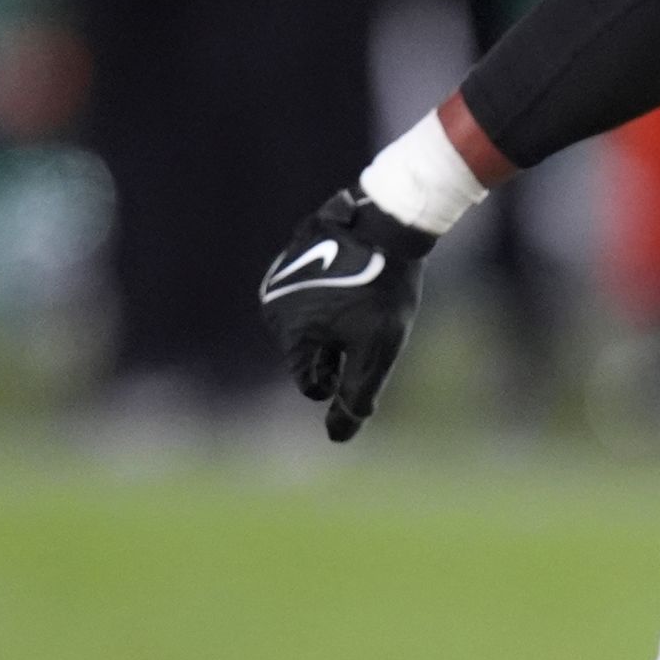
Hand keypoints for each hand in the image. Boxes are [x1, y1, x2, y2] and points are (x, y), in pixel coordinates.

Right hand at [258, 189, 437, 442]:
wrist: (386, 222)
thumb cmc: (383, 290)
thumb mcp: (378, 349)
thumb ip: (357, 394)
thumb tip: (338, 437)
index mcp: (288, 333)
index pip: (311, 384)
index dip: (343, 378)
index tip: (363, 353)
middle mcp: (272, 308)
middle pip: (311, 353)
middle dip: (341, 348)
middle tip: (368, 319)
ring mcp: (278, 280)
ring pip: (311, 324)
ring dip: (337, 322)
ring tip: (363, 296)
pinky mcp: (289, 259)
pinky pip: (311, 294)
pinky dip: (333, 297)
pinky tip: (357, 277)